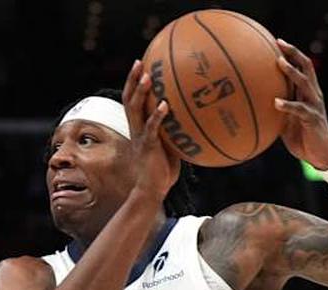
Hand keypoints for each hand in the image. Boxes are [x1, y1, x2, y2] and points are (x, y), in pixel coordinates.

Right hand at [123, 60, 180, 199]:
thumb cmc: (164, 169)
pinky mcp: (148, 146)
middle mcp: (136, 128)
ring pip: (135, 110)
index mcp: (139, 126)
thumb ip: (177, 129)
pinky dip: (157, 116)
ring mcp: (141, 136)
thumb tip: (198, 116)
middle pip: (129, 99)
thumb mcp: (171, 144)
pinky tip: (165, 105)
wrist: (153, 189)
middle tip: (138, 62)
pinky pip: (151, 128)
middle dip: (132, 80)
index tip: (140, 63)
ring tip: (147, 77)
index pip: (132, 100)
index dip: (133, 82)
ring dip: (141, 92)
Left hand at [273, 39, 327, 170]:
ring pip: (305, 83)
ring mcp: (314, 105)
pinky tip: (276, 102)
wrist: (319, 154)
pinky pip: (300, 109)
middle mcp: (313, 94)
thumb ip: (275, 108)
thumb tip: (253, 103)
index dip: (291, 53)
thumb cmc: (301, 136)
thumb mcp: (285, 120)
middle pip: (307, 67)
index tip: (277, 41)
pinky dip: (287, 105)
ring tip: (279, 63)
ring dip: (292, 72)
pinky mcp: (313, 119)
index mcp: (307, 92)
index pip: (302, 66)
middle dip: (293, 53)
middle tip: (279, 43)